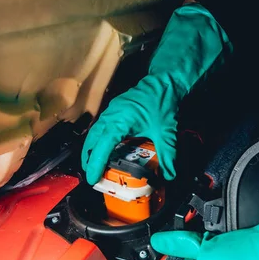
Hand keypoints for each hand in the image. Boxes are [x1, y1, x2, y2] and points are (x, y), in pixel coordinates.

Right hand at [81, 3, 231, 184]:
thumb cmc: (162, 102)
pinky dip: (99, 139)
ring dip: (92, 148)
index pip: (102, 147)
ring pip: (95, 133)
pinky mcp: (115, 109)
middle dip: (89, 158)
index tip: (91, 178)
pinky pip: (101, 127)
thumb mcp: (165, 131)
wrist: (165, 81)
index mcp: (119, 121)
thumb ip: (167, 154)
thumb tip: (169, 174)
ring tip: (93, 164)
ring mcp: (111, 110)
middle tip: (90, 174)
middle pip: (92, 140)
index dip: (96, 163)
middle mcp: (110, 115)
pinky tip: (105, 148)